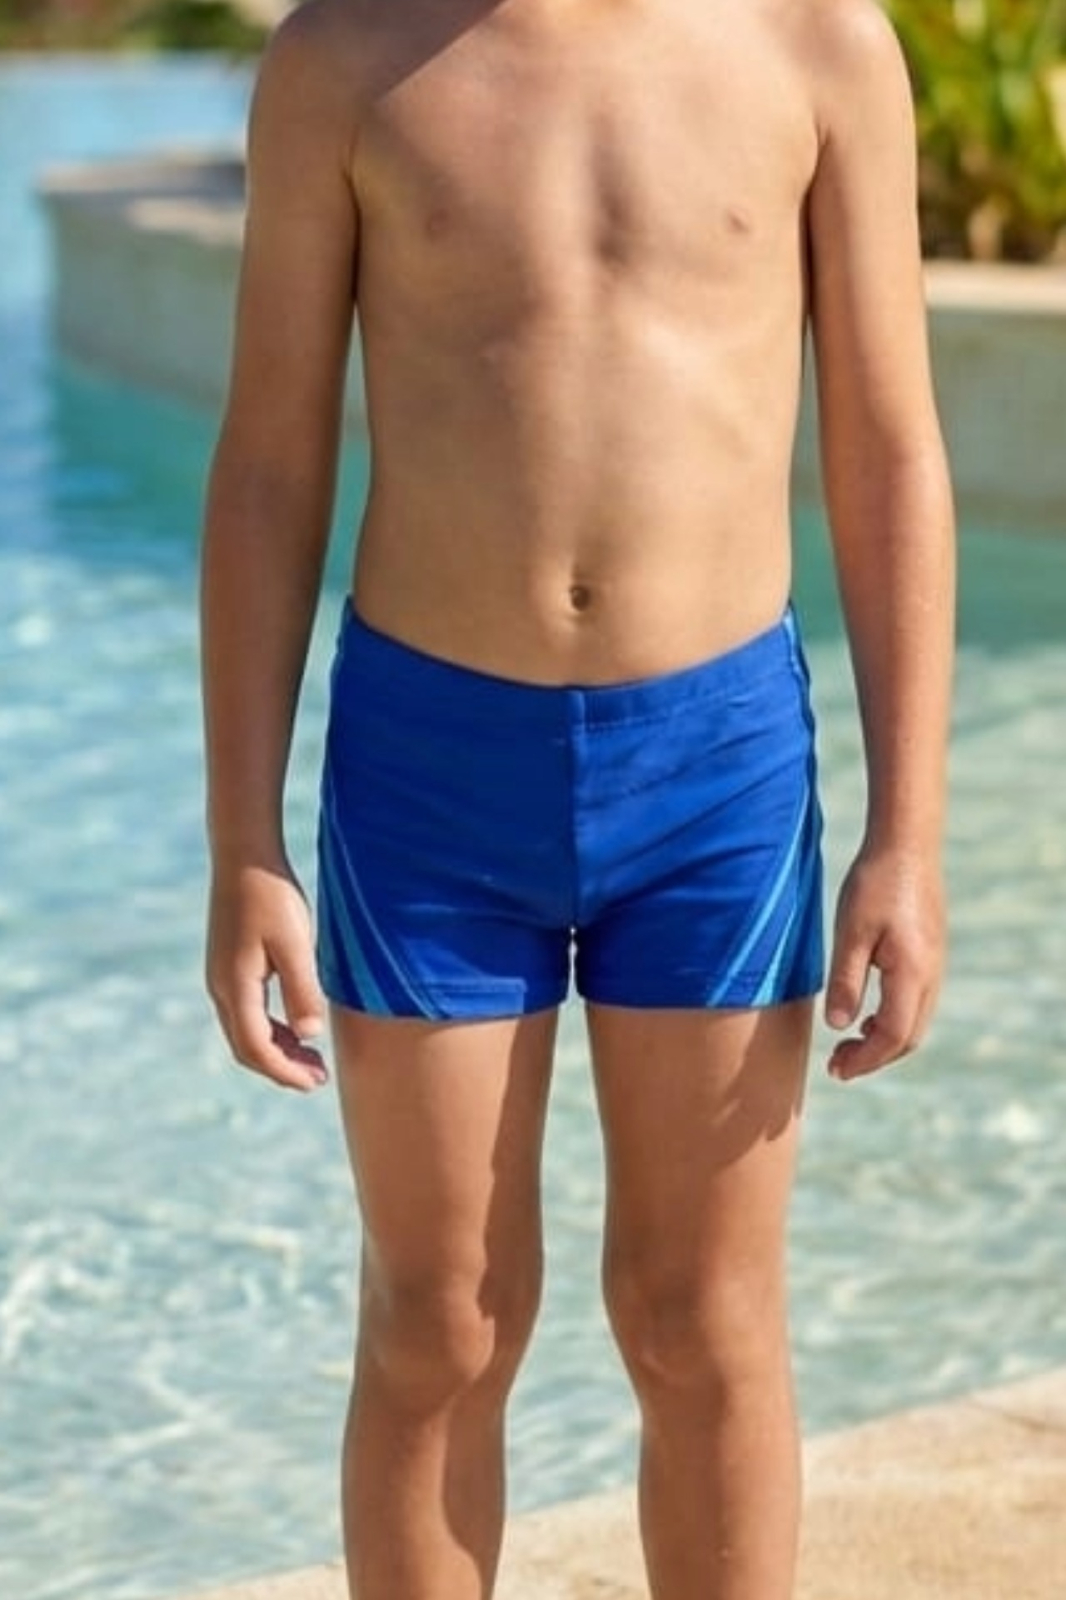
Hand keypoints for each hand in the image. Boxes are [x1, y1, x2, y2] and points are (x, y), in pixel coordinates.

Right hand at [206, 861, 328, 1091]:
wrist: (245, 858)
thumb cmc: (273, 897)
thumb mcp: (296, 943)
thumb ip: (302, 990)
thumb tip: (310, 1036)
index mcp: (235, 986)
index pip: (257, 1048)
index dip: (285, 1072)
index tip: (315, 1083)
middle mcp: (221, 987)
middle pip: (247, 1047)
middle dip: (281, 1068)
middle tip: (318, 1079)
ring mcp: (221, 977)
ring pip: (245, 1031)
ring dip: (277, 1050)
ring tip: (312, 1060)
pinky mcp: (229, 966)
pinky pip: (247, 1012)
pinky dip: (271, 1029)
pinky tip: (297, 1028)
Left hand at [824, 845, 945, 1081]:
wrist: (907, 845)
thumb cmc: (873, 884)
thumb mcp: (850, 932)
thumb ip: (845, 981)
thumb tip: (838, 1026)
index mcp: (911, 973)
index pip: (893, 1036)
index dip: (865, 1060)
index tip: (836, 1070)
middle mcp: (931, 975)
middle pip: (909, 1037)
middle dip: (874, 1059)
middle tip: (837, 1065)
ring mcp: (935, 966)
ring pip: (915, 1022)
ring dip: (885, 1042)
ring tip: (849, 1044)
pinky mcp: (931, 955)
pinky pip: (917, 1003)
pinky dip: (893, 1020)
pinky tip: (867, 1014)